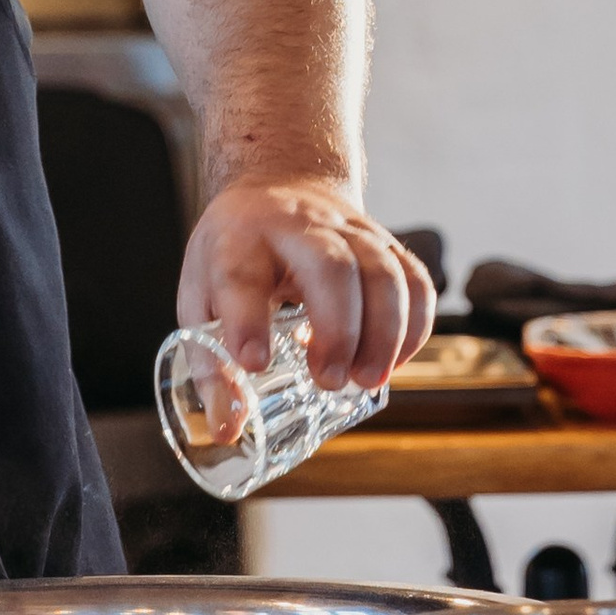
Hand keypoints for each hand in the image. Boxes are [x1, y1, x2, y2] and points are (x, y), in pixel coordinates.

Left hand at [177, 175, 436, 393]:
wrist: (279, 185)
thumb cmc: (234, 253)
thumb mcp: (201, 296)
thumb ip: (211, 365)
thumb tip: (228, 429)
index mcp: (237, 238)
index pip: (240, 274)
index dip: (247, 320)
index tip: (255, 364)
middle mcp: (295, 224)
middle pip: (329, 265)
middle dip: (338, 328)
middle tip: (330, 381)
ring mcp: (348, 228)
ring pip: (382, 269)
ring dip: (384, 331)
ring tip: (367, 382)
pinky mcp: (384, 240)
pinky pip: (414, 278)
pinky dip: (414, 325)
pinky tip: (395, 362)